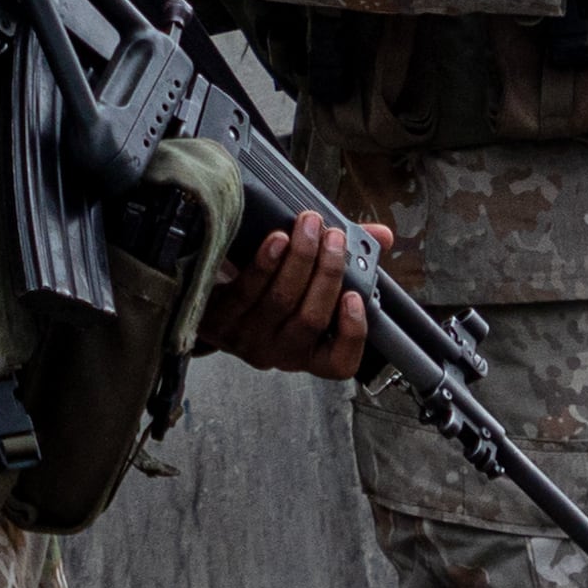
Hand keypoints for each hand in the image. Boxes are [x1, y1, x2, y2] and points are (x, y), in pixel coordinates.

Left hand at [207, 214, 380, 379]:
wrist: (205, 293)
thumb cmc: (266, 289)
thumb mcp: (308, 279)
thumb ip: (349, 260)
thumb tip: (382, 236)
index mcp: (307, 351)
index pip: (339, 362)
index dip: (352, 334)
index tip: (356, 297)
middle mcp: (278, 352)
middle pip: (311, 319)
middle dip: (328, 273)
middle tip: (335, 237)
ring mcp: (245, 339)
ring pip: (281, 301)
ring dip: (301, 259)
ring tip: (310, 225)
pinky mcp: (216, 320)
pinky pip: (246, 291)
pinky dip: (266, 263)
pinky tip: (276, 240)